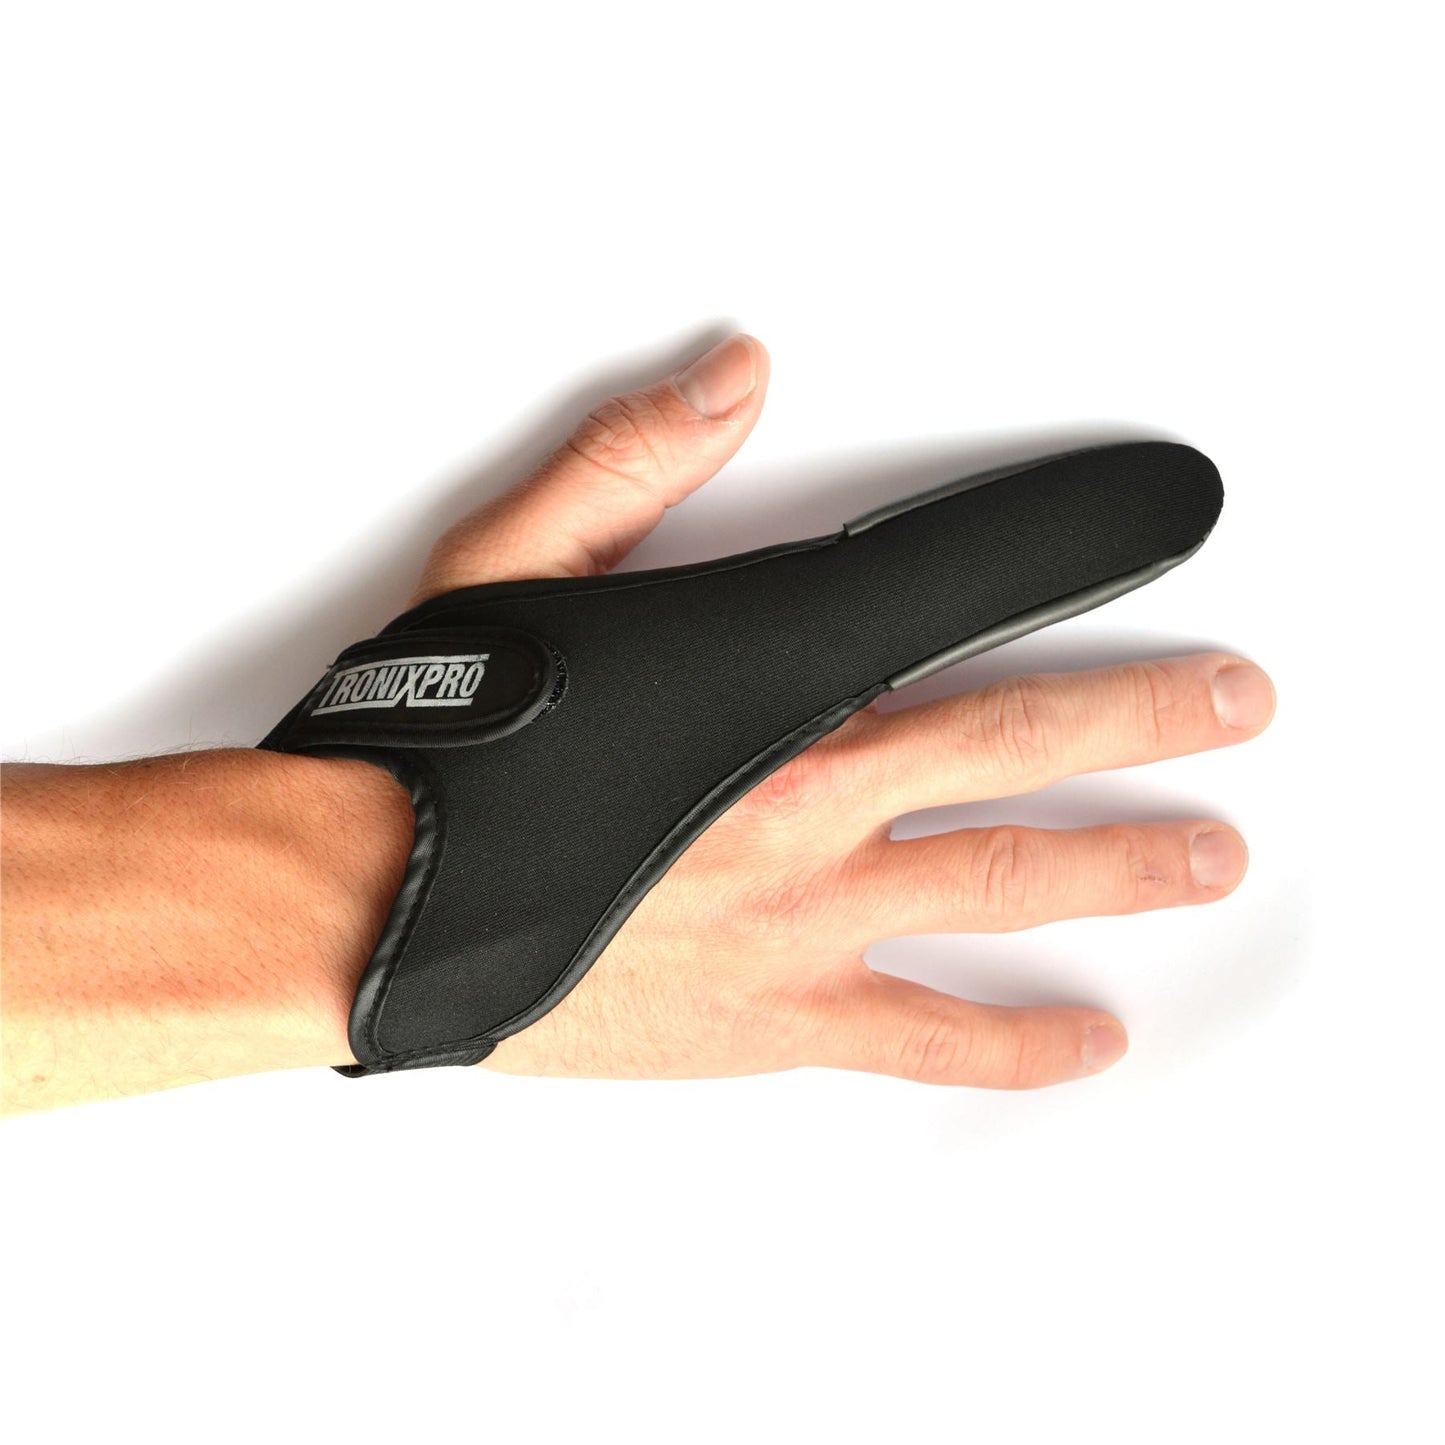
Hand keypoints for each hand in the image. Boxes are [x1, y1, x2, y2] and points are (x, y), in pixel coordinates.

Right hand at [407, 333, 1276, 1088]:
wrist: (358, 906)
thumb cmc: (435, 746)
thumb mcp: (510, 568)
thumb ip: (628, 465)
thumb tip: (736, 376)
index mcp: (761, 685)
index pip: (948, 603)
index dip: (1062, 566)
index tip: (1153, 544)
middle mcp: (808, 802)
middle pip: (1018, 749)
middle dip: (1144, 720)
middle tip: (1238, 704)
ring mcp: (802, 919)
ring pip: (1003, 886)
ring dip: (1123, 867)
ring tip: (1214, 855)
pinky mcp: (771, 1018)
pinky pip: (924, 1039)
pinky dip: (1013, 1046)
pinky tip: (1084, 1042)